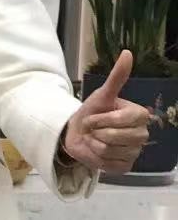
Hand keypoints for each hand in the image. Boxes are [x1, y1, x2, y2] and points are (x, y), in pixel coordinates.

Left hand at [61, 50, 152, 172]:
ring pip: (109, 149)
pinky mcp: (125, 167)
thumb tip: (128, 52)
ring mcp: (135, 152)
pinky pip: (107, 162)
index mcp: (139, 115)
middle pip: (115, 136)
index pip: (124, 119)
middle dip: (95, 130)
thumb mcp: (101, 94)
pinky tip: (97, 150)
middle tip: (93, 127)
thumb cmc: (91, 112)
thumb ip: (116, 77)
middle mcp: (142, 135)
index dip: (102, 118)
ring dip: (94, 142)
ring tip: (94, 138)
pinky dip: (96, 155)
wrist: (77, 133)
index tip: (94, 115)